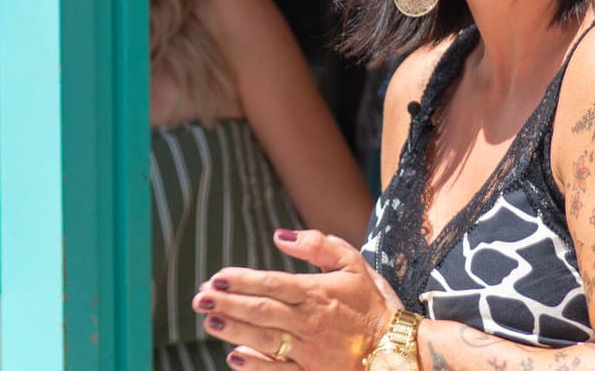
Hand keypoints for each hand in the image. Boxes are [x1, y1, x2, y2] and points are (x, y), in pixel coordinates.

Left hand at [193, 229, 400, 368]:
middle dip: (228, 304)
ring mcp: (310, 350)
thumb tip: (280, 236)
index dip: (242, 281)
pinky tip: (234, 357)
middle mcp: (310, 322)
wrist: (395, 348)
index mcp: (318, 293)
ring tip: (209, 322)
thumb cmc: (371, 303)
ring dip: (234, 331)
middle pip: (262, 311)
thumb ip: (318, 245)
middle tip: (199, 299)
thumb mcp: (352, 264)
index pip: (273, 284)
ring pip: (265, 339)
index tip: (216, 277)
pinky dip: (255, 365)